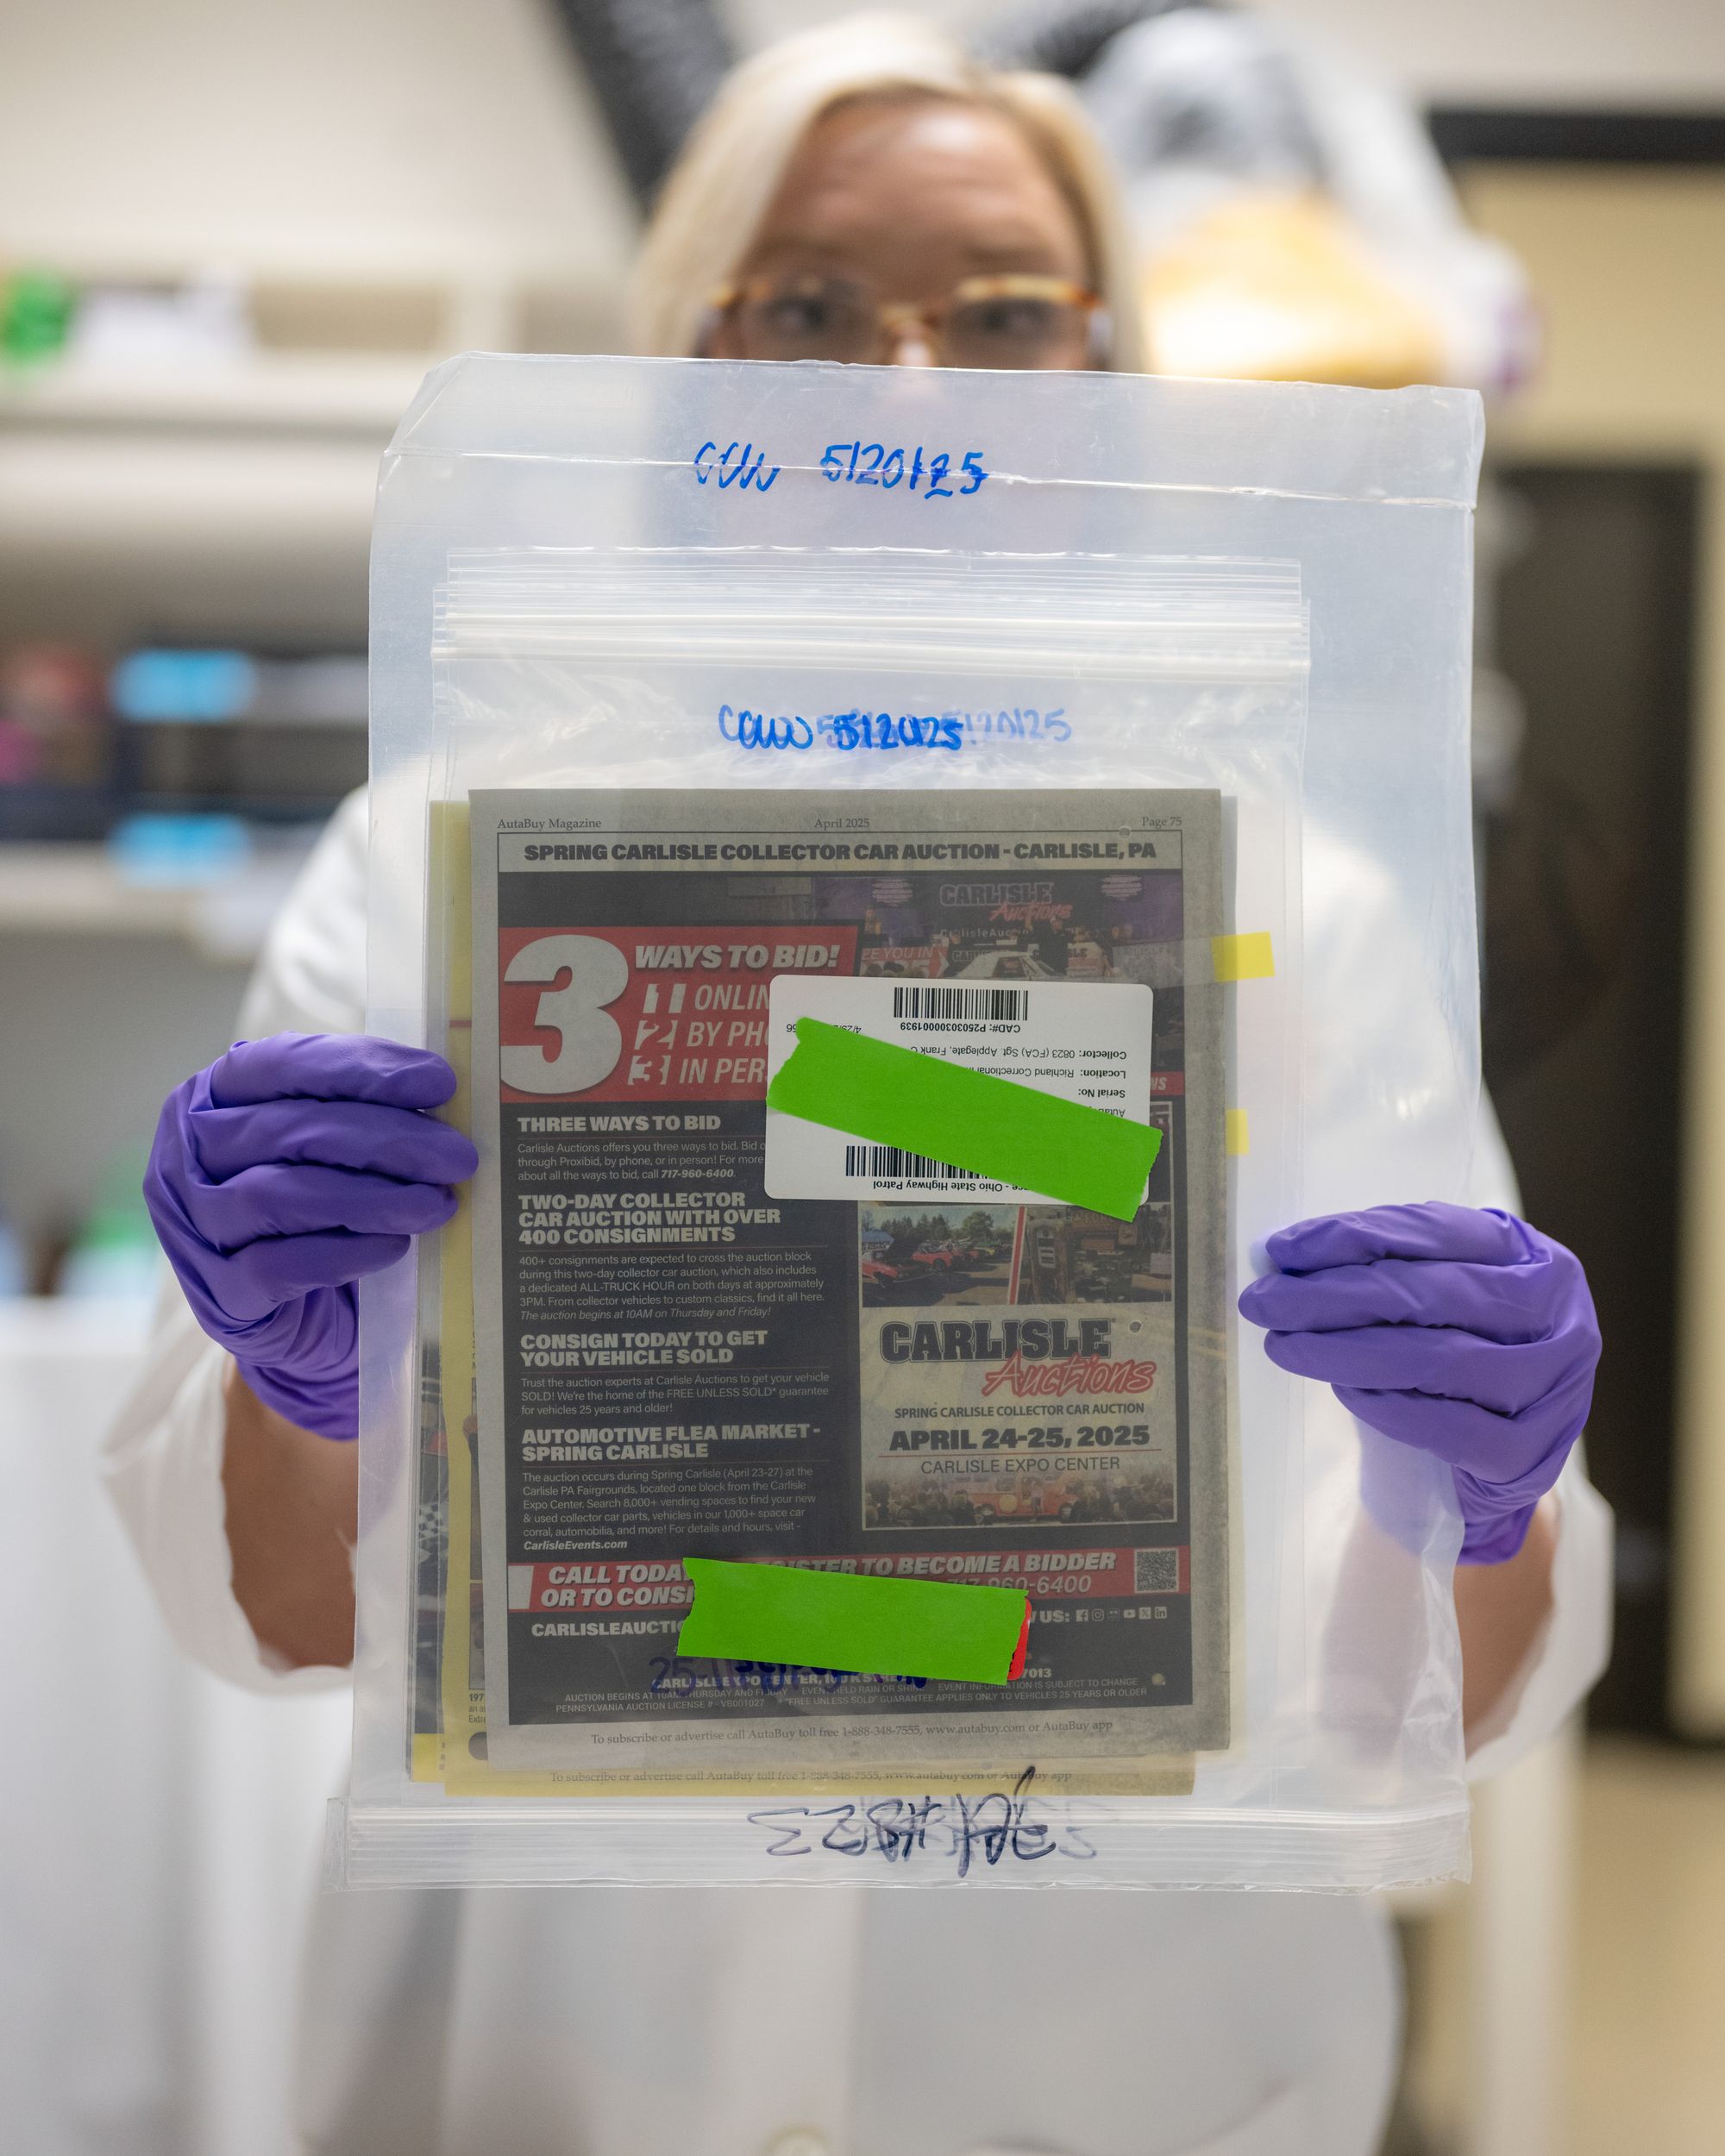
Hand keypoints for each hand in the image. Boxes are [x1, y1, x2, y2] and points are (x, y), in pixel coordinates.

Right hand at [144, 1034, 477, 1440]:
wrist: (289, 1314)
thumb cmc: (311, 1210)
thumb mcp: (324, 1149)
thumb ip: (359, 1114)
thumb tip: (441, 1097)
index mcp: (215, 1096)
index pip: (285, 1064)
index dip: (363, 1069)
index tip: (440, 1082)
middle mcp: (190, 1154)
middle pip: (290, 1131)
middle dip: (387, 1140)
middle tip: (457, 1157)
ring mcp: (195, 1224)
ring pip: (279, 1195)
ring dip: (371, 1198)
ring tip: (436, 1205)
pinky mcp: (219, 1292)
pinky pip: (279, 1266)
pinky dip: (344, 1253)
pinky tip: (393, 1246)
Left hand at [1238, 1202, 1599, 1562]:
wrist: (1503, 1452)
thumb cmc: (1461, 1351)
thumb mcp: (1444, 1296)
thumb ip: (1389, 1268)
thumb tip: (1289, 1257)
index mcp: (1532, 1256)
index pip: (1436, 1232)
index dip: (1354, 1235)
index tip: (1283, 1249)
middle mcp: (1556, 1315)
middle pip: (1430, 1295)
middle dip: (1334, 1295)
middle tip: (1265, 1301)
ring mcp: (1552, 1386)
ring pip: (1439, 1361)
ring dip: (1348, 1351)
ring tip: (1285, 1346)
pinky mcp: (1530, 1454)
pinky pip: (1450, 1429)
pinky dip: (1390, 1409)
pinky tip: (1345, 1393)